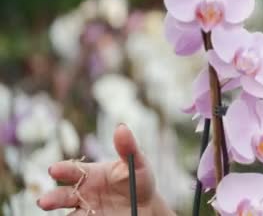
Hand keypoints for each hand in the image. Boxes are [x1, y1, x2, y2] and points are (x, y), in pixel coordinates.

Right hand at [38, 124, 173, 215]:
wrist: (148, 205)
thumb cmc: (139, 179)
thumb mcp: (137, 162)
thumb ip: (128, 147)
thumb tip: (121, 127)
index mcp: (90, 174)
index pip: (72, 171)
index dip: (63, 169)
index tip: (54, 169)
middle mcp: (83, 192)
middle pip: (62, 196)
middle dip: (52, 198)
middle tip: (44, 201)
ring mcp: (86, 210)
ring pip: (69, 215)